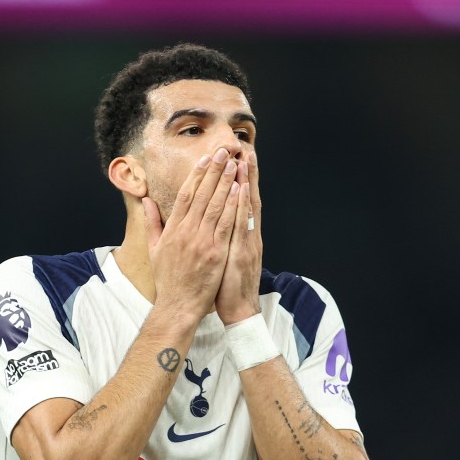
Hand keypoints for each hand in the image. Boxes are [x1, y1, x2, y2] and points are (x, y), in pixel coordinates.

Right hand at [143, 147, 239, 325]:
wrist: (177, 306)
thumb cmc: (168, 280)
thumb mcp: (155, 250)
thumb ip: (152, 223)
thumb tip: (146, 201)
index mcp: (172, 230)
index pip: (186, 195)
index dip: (197, 174)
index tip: (205, 159)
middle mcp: (186, 232)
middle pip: (202, 194)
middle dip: (214, 171)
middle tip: (223, 151)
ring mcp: (201, 242)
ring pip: (216, 205)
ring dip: (226, 182)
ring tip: (235, 164)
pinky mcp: (215, 253)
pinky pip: (226, 224)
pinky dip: (233, 206)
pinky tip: (239, 191)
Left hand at [215, 151, 262, 325]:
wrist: (239, 311)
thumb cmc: (227, 287)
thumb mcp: (223, 259)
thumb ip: (219, 239)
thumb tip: (212, 225)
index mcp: (241, 236)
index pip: (240, 203)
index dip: (239, 182)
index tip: (236, 159)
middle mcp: (248, 236)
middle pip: (247, 199)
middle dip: (246, 175)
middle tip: (244, 149)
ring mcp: (247, 243)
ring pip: (247, 208)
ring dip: (246, 183)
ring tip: (244, 159)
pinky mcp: (243, 253)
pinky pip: (242, 226)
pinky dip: (243, 207)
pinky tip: (242, 191)